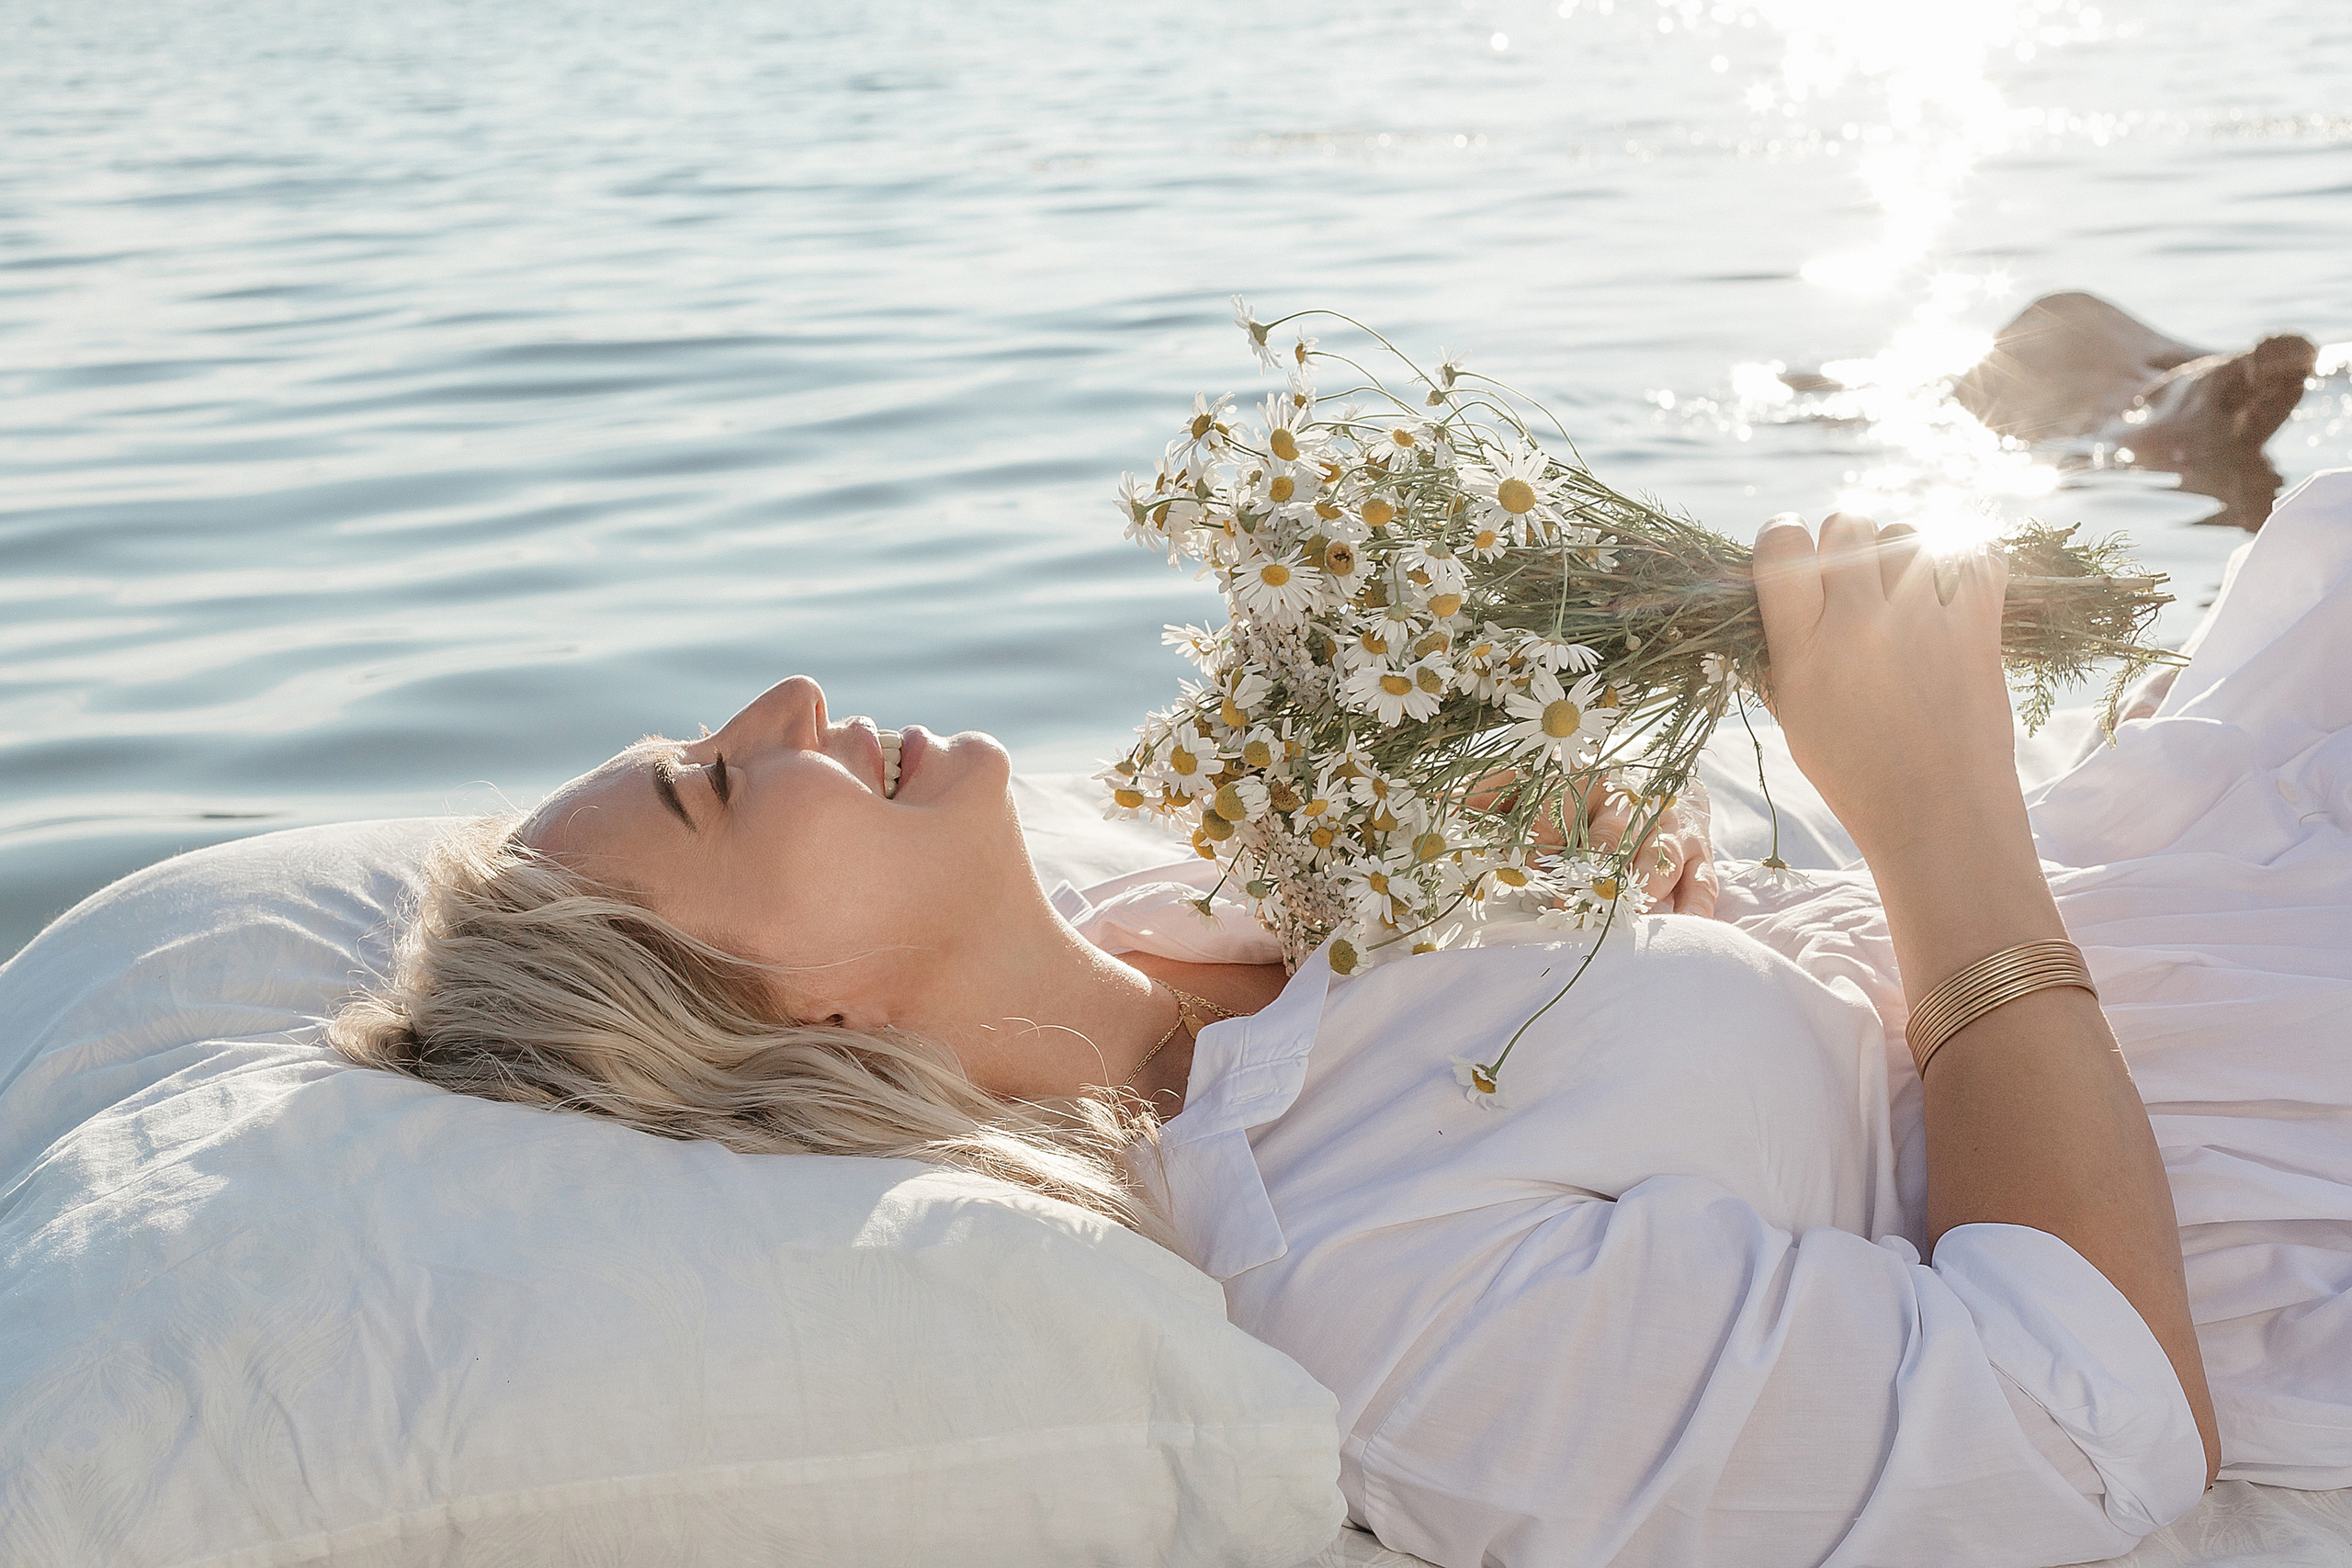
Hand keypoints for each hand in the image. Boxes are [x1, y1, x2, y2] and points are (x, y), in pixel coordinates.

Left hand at [1464, 770, 1719, 915]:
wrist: (1656, 773)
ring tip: (1620, 928)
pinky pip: (1701, 882)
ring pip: (1659, 862)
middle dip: (1596, 879)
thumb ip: (1487, 792)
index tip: (1535, 876)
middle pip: (1616, 839)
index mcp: (1586, 775)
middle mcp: (1633, 799)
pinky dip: (1692, 909)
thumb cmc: (1576, 787)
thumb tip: (1442, 805)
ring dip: (1640, 896)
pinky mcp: (1700, 851)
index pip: (1563, 807)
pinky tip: (1678, 932)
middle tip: (1576, 915)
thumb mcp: (1528, 779)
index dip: (1546, 840)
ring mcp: (1671, 827)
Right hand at [1750, 513, 2018, 867]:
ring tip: (1907, 591)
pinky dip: (1965, 561)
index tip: (1794, 551)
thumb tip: (1767, 592)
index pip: (1781, 546)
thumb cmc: (1855, 771)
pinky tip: (1952, 588)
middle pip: (1847, 524)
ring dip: (1904, 552)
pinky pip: (1975, 552)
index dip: (1783, 535)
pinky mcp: (1978, 627)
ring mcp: (1922, 622)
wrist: (1939, 815)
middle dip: (1847, 541)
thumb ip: (1777, 650)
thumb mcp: (1792, 715)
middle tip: (1856, 579)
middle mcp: (1858, 626)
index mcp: (1802, 650)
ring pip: (1908, 532)